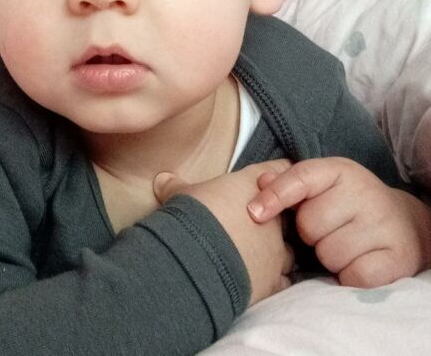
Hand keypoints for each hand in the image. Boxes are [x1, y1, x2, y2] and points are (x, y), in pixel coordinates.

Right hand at [153, 160, 294, 305]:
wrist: (196, 260)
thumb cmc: (192, 217)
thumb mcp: (180, 196)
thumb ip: (175, 186)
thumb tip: (162, 179)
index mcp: (253, 187)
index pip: (280, 170)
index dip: (275, 176)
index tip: (267, 181)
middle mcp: (272, 216)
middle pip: (288, 211)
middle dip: (275, 217)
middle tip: (255, 221)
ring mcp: (276, 251)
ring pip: (289, 248)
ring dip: (276, 250)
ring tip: (257, 253)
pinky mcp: (272, 281)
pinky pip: (283, 280)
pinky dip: (275, 280)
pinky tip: (259, 279)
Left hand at [247, 157, 430, 287]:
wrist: (402, 224)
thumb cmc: (348, 205)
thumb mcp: (322, 185)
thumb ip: (290, 184)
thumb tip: (260, 181)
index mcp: (340, 170)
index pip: (301, 178)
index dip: (275, 196)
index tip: (254, 213)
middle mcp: (364, 192)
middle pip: (310, 225)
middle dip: (311, 235)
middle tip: (328, 231)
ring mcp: (383, 224)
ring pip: (329, 253)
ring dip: (330, 257)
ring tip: (345, 246)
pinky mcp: (397, 257)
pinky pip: (353, 275)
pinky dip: (349, 276)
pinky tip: (359, 263)